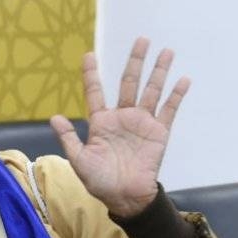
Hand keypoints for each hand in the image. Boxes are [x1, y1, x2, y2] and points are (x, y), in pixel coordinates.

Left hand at [50, 37, 189, 218]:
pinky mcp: (159, 133)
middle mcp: (122, 117)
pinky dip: (176, 95)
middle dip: (135, 61)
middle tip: (141, 40)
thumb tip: (55, 117)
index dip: (91, 74)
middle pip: (129, 83)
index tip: (88, 54)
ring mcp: (142, 123)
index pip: (95, 92)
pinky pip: (169, 110)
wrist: (125, 198)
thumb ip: (69, 138)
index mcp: (101, 122)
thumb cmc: (99, 181)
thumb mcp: (79, 160)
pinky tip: (183, 80)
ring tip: (166, 51)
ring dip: (159, 71)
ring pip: (151, 91)